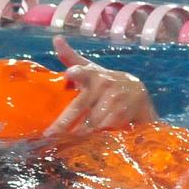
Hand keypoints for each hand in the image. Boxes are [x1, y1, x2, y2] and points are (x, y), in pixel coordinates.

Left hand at [41, 36, 158, 138]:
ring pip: (92, 124)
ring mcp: (117, 103)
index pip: (84, 72)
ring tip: (62, 147)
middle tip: (49, 135)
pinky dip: (95, 141)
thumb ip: (72, 58)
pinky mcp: (125, 118)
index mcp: (94, 74)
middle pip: (80, 107)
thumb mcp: (92, 69)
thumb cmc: (107, 83)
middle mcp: (106, 86)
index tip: (68, 75)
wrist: (139, 94)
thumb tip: (56, 39)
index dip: (77, 73)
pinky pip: (106, 132)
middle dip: (64, 123)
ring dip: (77, 136)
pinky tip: (84, 150)